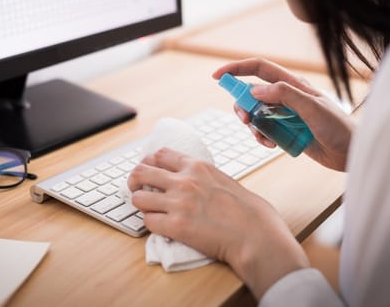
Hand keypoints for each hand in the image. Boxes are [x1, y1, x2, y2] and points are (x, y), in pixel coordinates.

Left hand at [128, 147, 308, 298]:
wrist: (255, 234)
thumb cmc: (247, 210)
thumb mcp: (223, 179)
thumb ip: (202, 176)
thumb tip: (190, 179)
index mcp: (197, 166)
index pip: (159, 155)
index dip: (149, 163)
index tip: (148, 171)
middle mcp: (183, 181)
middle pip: (140, 171)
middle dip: (134, 180)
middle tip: (137, 189)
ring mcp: (178, 203)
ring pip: (138, 198)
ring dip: (141, 204)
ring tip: (150, 210)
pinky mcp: (175, 226)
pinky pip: (148, 221)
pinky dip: (151, 224)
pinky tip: (161, 226)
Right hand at [213, 58, 353, 170]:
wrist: (350, 153)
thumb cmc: (338, 127)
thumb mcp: (312, 108)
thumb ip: (285, 95)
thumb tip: (255, 89)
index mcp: (293, 84)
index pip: (259, 68)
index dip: (237, 69)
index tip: (218, 76)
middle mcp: (286, 96)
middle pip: (251, 92)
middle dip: (242, 105)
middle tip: (244, 119)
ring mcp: (284, 114)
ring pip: (255, 113)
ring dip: (252, 125)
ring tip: (262, 137)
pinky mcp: (284, 130)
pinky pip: (263, 130)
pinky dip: (261, 137)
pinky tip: (271, 145)